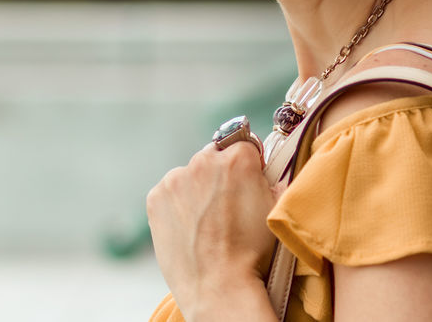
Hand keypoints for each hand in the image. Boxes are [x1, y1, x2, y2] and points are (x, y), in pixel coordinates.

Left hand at [146, 141, 281, 317]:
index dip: (249, 165)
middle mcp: (203, 161)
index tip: (249, 184)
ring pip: (190, 174)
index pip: (244, 144)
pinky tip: (190, 228)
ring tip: (207, 223)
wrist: (218, 287)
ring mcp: (175, 178)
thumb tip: (268, 168)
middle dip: (221, 174)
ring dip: (197, 188)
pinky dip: (178, 204)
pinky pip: (170, 192)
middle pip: (215, 156)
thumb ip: (273, 178)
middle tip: (228, 207)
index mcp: (237, 159)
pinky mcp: (156, 197)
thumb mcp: (275, 210)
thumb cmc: (253, 255)